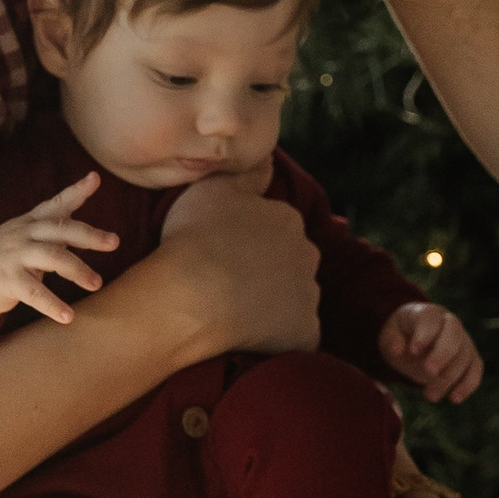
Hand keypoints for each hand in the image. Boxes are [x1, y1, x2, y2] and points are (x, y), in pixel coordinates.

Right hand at [0, 175, 115, 341]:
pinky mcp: (6, 280)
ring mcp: (13, 256)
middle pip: (61, 230)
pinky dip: (53, 305)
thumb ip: (55, 224)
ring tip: (96, 284)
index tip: (95, 179)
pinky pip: (33, 293)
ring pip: (52, 258)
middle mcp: (23, 234)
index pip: (56, 204)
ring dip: (78, 270)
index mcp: (30, 222)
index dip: (76, 191)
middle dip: (89, 235)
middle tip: (114, 242)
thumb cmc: (4, 256)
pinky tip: (68, 317)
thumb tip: (90, 210)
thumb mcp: (26, 234)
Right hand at [152, 170, 320, 353]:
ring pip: (297, 298)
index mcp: (288, 219)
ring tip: (238, 312)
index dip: (252, 241)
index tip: (226, 252)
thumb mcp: (212, 187)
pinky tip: (253, 338)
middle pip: (293, 262)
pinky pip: (298, 335)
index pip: (279, 228)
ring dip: (276, 304)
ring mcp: (309, 296)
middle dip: (271, 271)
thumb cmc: (195, 238)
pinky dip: (282, 337)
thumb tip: (268, 159)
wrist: (189, 296)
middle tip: (232, 283)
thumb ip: (246, 172)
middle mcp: (307, 254)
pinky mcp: (305, 333)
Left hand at [378, 299, 482, 403]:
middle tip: (429, 371)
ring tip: (429, 395)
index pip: (431, 319)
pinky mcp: (470, 357)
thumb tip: (397, 350)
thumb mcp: (390, 335)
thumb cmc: (401, 336)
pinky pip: (475, 368)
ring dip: (449, 377)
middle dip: (443, 354)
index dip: (424, 334)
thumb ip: (392, 340)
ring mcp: (463, 340)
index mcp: (428, 314)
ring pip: (464, 356)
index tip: (413, 351)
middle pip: (454, 335)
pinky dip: (468, 384)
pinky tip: (454, 398)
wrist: (415, 341)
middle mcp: (450, 323)